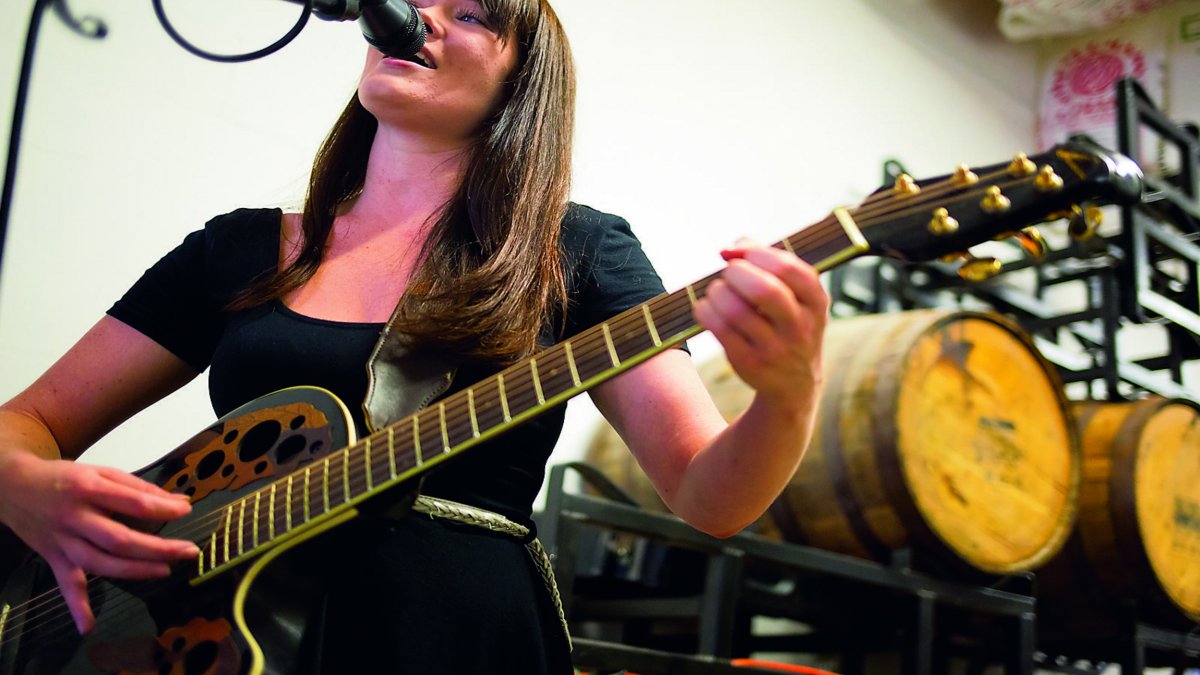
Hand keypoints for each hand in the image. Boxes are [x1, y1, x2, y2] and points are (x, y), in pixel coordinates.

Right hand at [0, 452, 198, 632]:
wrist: (12, 486)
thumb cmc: (64, 477)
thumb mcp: (101, 471)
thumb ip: (139, 488)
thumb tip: (178, 502)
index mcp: (89, 488)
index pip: (134, 503)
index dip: (163, 509)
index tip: (186, 510)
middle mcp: (75, 517)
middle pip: (120, 539)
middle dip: (157, 548)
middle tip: (188, 550)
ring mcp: (63, 540)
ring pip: (99, 562)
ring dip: (134, 571)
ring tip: (165, 571)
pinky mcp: (53, 557)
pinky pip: (65, 583)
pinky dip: (76, 605)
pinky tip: (88, 625)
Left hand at [692, 238, 829, 410]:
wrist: (794, 384)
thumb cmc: (787, 324)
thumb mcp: (796, 297)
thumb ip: (768, 263)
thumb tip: (729, 248)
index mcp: (816, 303)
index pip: (790, 269)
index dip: (758, 253)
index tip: (742, 254)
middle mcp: (800, 327)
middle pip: (765, 290)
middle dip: (737, 272)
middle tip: (729, 272)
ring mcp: (775, 349)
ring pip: (736, 310)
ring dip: (717, 291)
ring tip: (717, 290)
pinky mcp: (750, 363)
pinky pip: (720, 329)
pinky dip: (705, 310)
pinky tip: (706, 307)